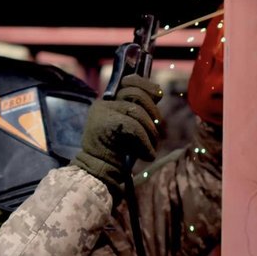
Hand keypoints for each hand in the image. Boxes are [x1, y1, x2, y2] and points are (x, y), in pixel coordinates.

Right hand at [70, 75, 163, 200]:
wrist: (98, 173)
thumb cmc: (117, 154)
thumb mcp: (130, 128)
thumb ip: (139, 110)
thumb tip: (158, 93)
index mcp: (108, 102)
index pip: (129, 81)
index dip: (146, 85)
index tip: (158, 94)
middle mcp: (103, 104)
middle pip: (136, 95)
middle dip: (153, 112)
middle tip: (157, 131)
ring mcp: (101, 113)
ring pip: (137, 112)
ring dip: (150, 132)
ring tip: (150, 148)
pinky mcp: (104, 124)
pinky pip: (134, 127)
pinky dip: (145, 144)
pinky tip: (147, 155)